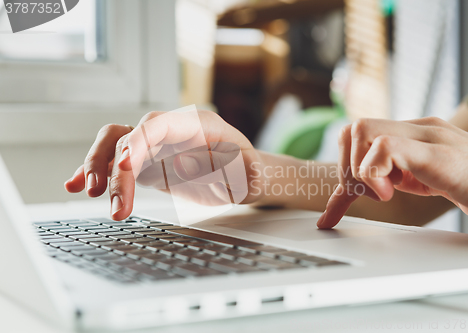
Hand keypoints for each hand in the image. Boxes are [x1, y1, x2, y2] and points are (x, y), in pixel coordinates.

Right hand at [65, 109, 266, 219]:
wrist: (241, 176)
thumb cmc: (248, 171)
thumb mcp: (252, 174)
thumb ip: (240, 171)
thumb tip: (210, 168)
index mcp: (195, 125)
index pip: (157, 124)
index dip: (138, 142)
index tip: (124, 167)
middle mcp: (169, 130)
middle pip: (129, 134)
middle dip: (110, 161)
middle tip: (104, 194)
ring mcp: (155, 145)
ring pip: (114, 143)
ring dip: (97, 166)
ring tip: (89, 193)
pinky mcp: (146, 162)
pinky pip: (114, 162)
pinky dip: (94, 171)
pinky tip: (77, 184)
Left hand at [317, 117, 467, 228]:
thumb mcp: (428, 181)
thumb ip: (399, 174)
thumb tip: (369, 182)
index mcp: (416, 134)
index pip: (361, 134)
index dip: (342, 167)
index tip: (341, 205)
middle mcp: (420, 129)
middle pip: (353, 128)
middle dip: (345, 167)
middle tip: (364, 195)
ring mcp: (430, 137)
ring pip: (362, 130)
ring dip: (359, 169)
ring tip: (385, 194)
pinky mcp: (439, 154)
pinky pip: (384, 147)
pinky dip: (374, 174)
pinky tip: (394, 194)